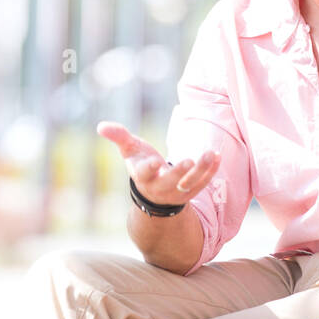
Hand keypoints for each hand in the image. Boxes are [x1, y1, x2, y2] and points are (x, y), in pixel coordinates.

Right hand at [96, 122, 220, 207]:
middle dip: (179, 173)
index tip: (154, 162)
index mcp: (142, 176)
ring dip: (201, 170)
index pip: (144, 174)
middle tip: (188, 161)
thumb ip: (118, 137)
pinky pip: (204, 183)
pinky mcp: (191, 192)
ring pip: (191, 184)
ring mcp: (177, 192)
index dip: (149, 168)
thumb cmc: (141, 163)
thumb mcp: (130, 150)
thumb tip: (100, 126)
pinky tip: (217, 155)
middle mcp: (159, 187)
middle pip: (170, 182)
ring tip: (210, 153)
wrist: (154, 191)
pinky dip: (211, 170)